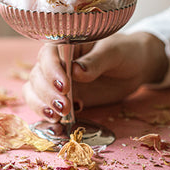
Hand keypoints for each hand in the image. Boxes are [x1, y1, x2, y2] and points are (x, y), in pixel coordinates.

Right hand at [22, 32, 168, 122]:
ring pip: (34, 91)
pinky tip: (57, 126)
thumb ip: (95, 61)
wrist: (135, 67)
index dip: (52, 71)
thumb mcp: (114, 52)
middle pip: (37, 75)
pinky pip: (45, 107)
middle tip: (64, 107)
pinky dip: (45, 117)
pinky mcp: (62, 98)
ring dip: (41, 106)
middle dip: (47, 93)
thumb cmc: (124, 52)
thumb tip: (76, 71)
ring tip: (57, 118)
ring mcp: (56, 81)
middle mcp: (56, 61)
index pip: (48, 55)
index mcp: (66, 43)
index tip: (65, 87)